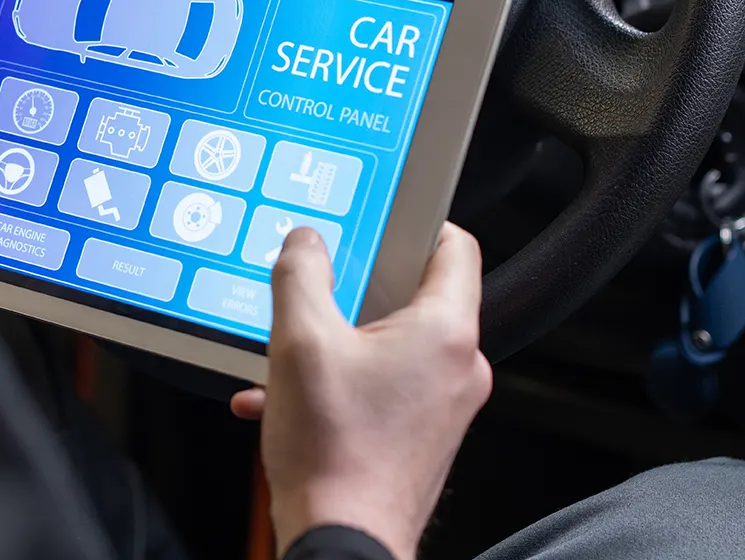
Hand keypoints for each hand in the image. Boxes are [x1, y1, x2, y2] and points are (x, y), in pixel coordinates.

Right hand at [232, 224, 490, 559]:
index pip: (453, 245)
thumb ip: (300, 274)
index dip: (414, 220)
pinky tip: (286, 398)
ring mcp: (443, 406)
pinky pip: (383, 387)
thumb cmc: (335, 456)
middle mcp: (457, 368)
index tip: (378, 216)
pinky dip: (338, 383)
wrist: (342, 541)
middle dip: (355, 291)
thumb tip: (306, 243)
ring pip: (390, 345)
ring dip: (336, 343)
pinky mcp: (421, 436)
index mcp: (445, 331)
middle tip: (317, 291)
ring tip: (292, 355)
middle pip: (413, 296)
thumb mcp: (299, 342)